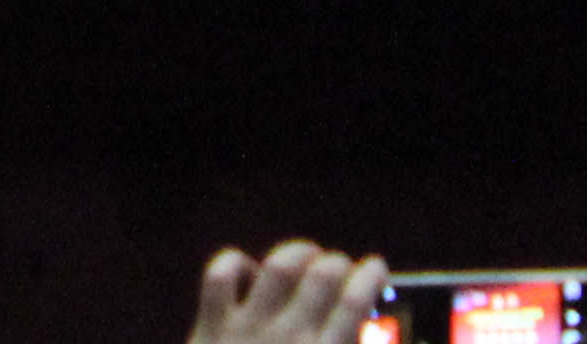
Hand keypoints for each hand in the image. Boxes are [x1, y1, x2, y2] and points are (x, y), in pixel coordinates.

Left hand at [192, 241, 387, 343]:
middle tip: (344, 266)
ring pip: (279, 265)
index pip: (355, 301)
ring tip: (308, 254)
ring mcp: (247, 329)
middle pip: (323, 275)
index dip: (370, 276)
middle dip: (339, 263)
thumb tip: (357, 337)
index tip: (377, 267)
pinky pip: (221, 275)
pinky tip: (250, 271)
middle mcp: (290, 338)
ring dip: (298, 251)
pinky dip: (236, 263)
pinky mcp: (210, 328)